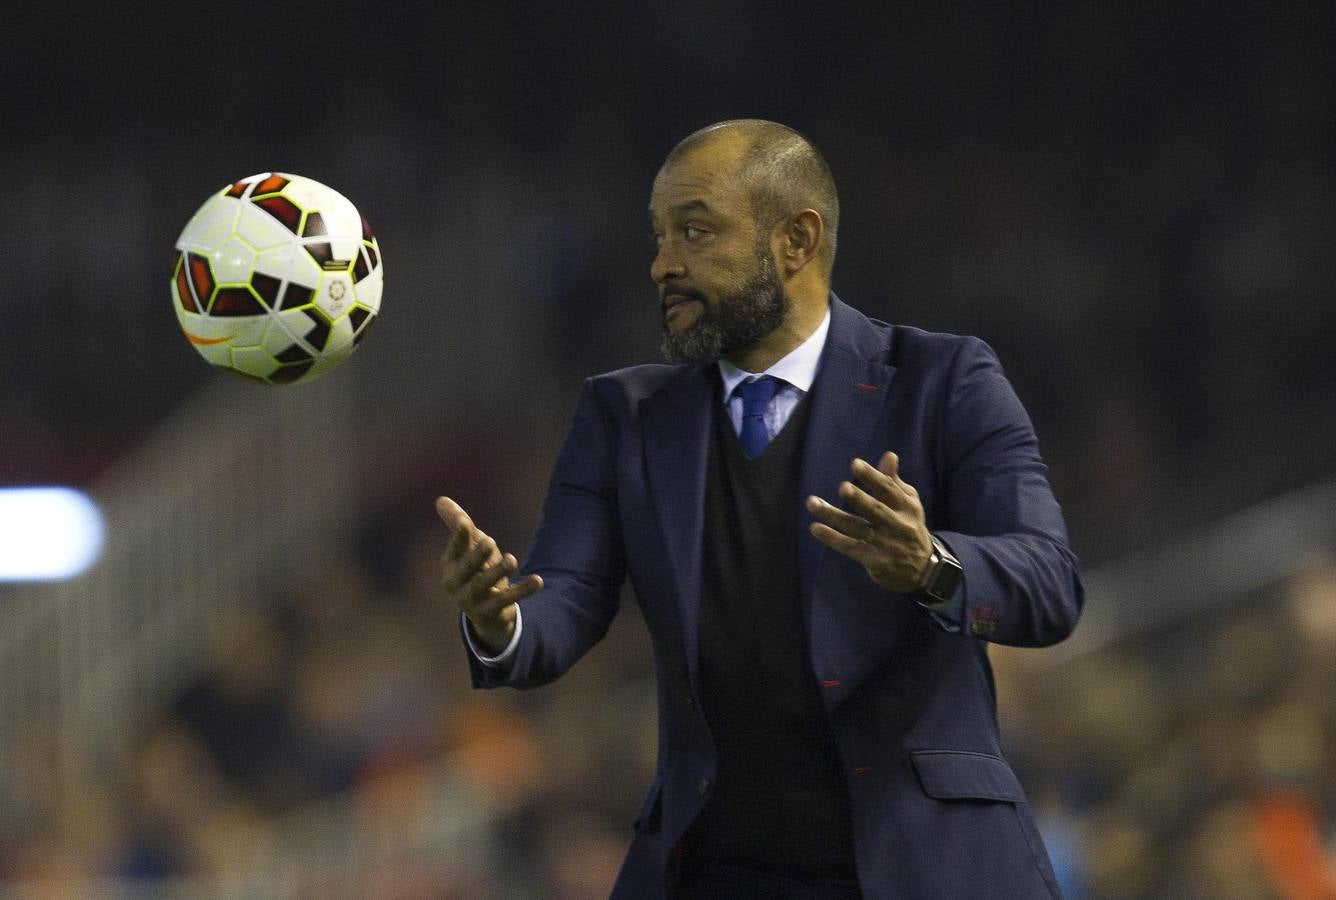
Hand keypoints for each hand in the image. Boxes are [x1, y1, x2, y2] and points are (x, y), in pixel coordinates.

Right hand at [436, 496, 543, 654]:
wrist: (486, 611)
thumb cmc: (476, 570)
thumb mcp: (469, 547)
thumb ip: (459, 526)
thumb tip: (441, 499)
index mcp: (449, 565)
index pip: (455, 548)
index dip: (459, 536)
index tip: (466, 522)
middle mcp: (455, 584)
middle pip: (467, 568)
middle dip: (477, 555)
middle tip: (490, 540)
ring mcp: (470, 600)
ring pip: (484, 585)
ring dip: (498, 572)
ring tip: (512, 559)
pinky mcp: (490, 612)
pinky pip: (508, 600)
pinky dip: (523, 590)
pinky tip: (538, 580)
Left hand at [805, 452, 932, 592]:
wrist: (923, 569)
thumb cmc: (908, 526)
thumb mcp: (908, 504)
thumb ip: (894, 481)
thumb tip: (889, 455)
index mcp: (908, 507)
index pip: (889, 490)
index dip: (873, 477)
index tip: (855, 464)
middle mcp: (899, 526)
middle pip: (876, 511)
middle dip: (859, 499)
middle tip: (842, 487)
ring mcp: (887, 545)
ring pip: (857, 529)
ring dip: (834, 516)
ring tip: (813, 503)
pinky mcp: (875, 561)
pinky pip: (851, 548)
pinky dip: (833, 538)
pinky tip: (815, 527)